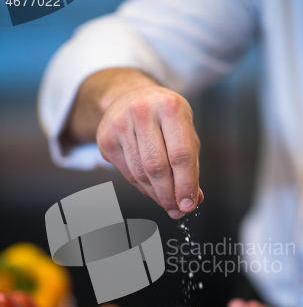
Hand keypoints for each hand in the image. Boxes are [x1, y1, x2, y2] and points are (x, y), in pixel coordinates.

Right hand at [65, 68, 202, 218]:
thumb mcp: (185, 132)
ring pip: (140, 174)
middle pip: (157, 167)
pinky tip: (151, 188)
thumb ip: (191, 166)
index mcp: (170, 106)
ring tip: (166, 200)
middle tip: (177, 209)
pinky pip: (127, 174)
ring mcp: (120, 124)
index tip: (189, 205)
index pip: (181, 155)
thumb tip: (193, 200)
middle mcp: (142, 111)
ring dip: (155, 194)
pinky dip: (142, 187)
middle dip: (169, 194)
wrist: (129, 97)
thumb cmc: (164, 118)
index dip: (186, 184)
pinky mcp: (105, 139)